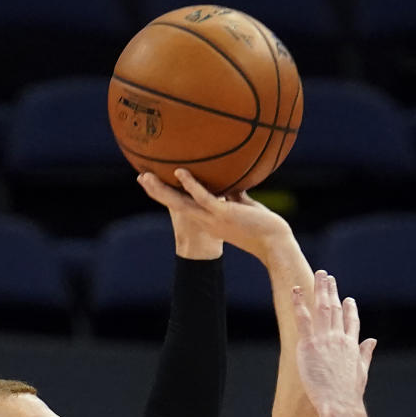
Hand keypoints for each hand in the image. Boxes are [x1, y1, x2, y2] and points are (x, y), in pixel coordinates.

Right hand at [137, 168, 292, 263]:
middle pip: (175, 204)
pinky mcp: (223, 214)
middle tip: (140, 178)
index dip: (168, 195)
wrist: (275, 244)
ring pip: (181, 202)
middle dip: (157, 192)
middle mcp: (207, 221)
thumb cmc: (263, 227)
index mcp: (209, 220)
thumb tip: (233, 180)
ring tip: (146, 176)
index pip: (184, 206)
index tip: (155, 183)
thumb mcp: (244, 207)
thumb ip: (234, 194)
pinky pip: (203, 197)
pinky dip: (190, 184)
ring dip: (162, 190)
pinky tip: (180, 172)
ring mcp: (213, 218)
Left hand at [292, 270, 375, 412]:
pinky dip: (299, 303)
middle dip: (332, 291)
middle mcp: (340, 338)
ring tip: (318, 275)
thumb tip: (373, 341)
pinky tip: (296, 290)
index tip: (348, 299)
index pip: (352, 322)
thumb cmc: (349, 395)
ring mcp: (325, 340)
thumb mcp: (361, 372)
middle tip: (328, 277)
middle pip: (336, 309)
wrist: (339, 404)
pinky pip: (303, 319)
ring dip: (320, 290)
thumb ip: (365, 354)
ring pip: (322, 308)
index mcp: (352, 346)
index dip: (350, 309)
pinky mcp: (310, 345)